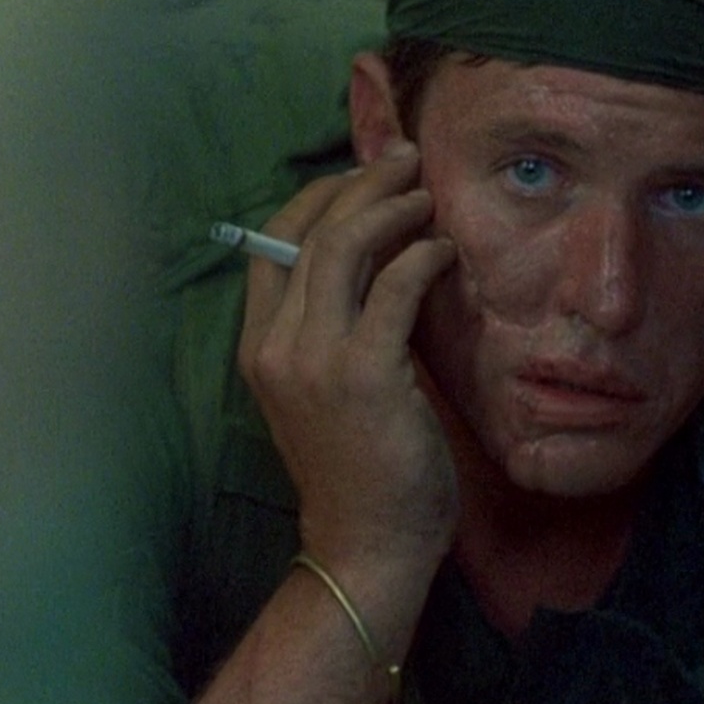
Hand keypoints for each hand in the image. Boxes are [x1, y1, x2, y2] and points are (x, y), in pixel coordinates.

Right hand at [236, 140, 458, 580]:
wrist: (366, 544)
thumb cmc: (360, 470)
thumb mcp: (328, 389)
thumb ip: (338, 327)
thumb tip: (380, 258)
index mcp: (259, 347)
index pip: (272, 243)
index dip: (317, 197)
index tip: (362, 175)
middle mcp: (275, 346)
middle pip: (309, 232)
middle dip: (361, 183)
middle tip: (408, 159)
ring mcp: (315, 360)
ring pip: (345, 247)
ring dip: (391, 207)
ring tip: (427, 192)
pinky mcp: (364, 375)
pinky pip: (394, 289)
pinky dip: (423, 256)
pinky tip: (445, 250)